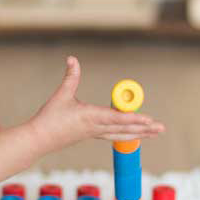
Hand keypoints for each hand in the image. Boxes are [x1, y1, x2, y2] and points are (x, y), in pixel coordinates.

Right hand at [28, 56, 164, 152]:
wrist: (39, 139)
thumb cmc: (49, 118)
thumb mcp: (61, 95)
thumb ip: (70, 77)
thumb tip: (72, 59)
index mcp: (90, 117)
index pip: (116, 118)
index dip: (133, 118)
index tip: (148, 119)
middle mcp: (96, 128)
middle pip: (125, 128)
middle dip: (144, 128)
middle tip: (161, 127)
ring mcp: (95, 133)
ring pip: (122, 134)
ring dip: (140, 133)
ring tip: (155, 133)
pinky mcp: (91, 135)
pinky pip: (114, 135)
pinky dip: (127, 134)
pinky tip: (135, 133)